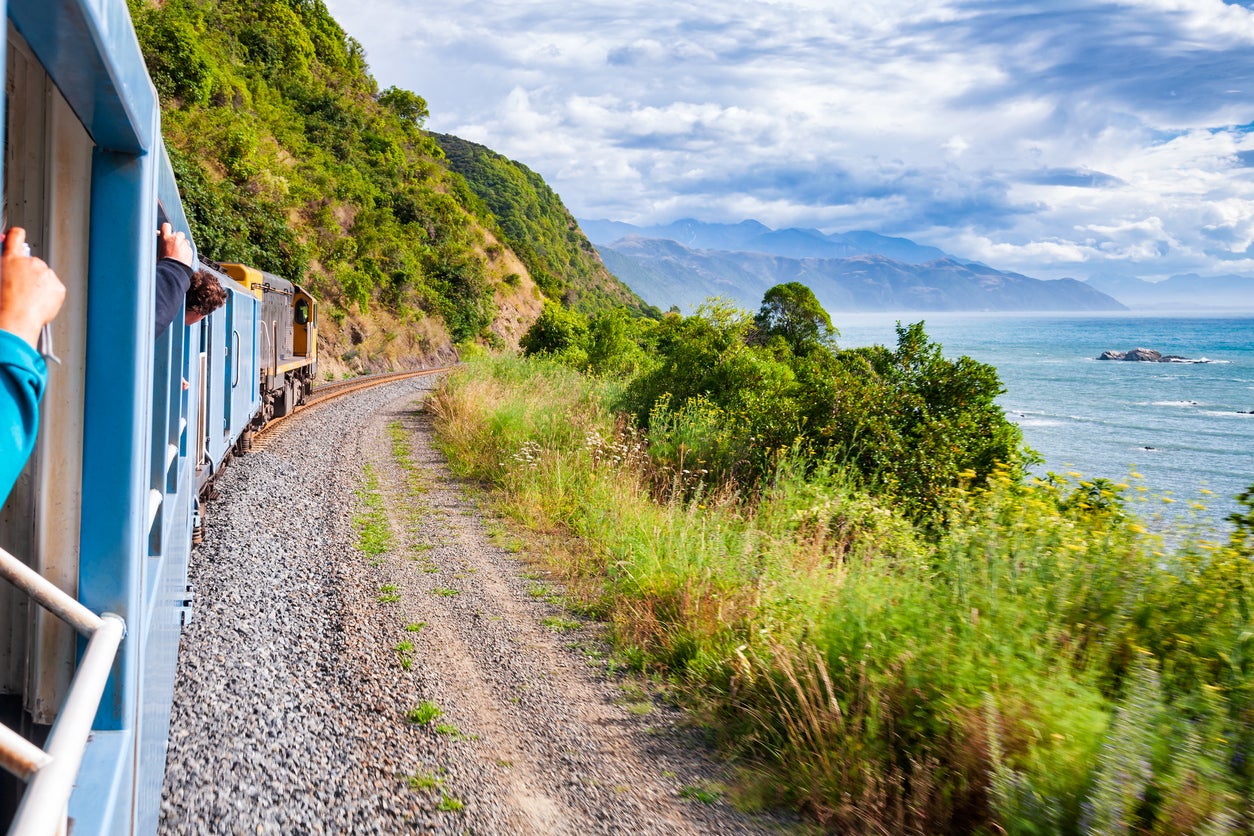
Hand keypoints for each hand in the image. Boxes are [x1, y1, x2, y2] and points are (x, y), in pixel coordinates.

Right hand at [0, 228, 65, 347]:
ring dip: (38, 285)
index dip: (15, 235)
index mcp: (12, 259)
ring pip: (44, 277)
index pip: (15, 236)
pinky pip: (54, 289)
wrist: (17, 318)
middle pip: (32, 263)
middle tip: (20, 288)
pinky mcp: (59, 287)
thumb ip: (4, 266)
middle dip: (28, 273)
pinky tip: (38, 303)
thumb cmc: (3, 302)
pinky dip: (48, 295)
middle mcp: (31, 263)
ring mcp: (47, 274)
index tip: (16, 235)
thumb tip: (7, 265)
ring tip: (28, 299)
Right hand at [157, 222, 192, 265]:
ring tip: (179, 254)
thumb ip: (163, 244)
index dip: (167, 229)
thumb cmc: (164, 263)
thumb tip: (163, 242)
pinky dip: (187, 252)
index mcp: (165, 238)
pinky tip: (183, 258)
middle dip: (178, 238)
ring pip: (185, 241)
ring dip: (183, 245)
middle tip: (174, 246)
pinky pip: (189, 249)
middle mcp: (176, 239)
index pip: (166, 226)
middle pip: (179, 233)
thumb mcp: (159, 251)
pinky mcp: (191, 251)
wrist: (173, 271)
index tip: (167, 233)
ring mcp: (184, 245)